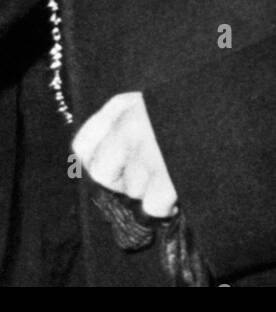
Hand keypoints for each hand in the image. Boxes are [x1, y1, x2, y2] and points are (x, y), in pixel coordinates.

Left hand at [74, 91, 178, 217]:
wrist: (228, 112)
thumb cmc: (190, 109)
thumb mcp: (150, 104)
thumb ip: (122, 124)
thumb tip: (100, 162)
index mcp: (122, 107)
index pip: (83, 145)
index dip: (95, 162)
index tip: (111, 168)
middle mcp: (126, 127)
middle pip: (101, 173)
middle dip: (120, 182)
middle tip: (144, 179)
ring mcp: (146, 153)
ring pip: (131, 190)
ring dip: (149, 192)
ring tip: (171, 177)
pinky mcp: (167, 177)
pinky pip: (151, 206)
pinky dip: (164, 207)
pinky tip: (179, 193)